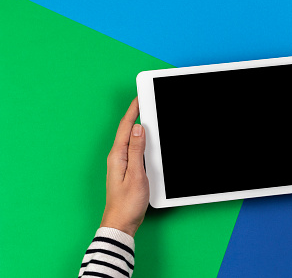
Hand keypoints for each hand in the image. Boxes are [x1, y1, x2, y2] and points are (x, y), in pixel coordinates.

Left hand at [100, 97, 148, 236]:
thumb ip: (137, 150)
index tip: (140, 97)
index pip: (126, 126)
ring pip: (130, 138)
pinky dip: (140, 139)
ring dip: (138, 125)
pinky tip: (147, 138)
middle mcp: (117, 157)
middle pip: (127, 129)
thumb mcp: (136, 174)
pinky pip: (133, 148)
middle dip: (136, 113)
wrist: (121, 223)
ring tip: (147, 113)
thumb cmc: (127, 203)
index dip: (133, 110)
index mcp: (117, 155)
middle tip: (146, 100)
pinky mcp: (127, 169)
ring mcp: (121, 163)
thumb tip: (139, 128)